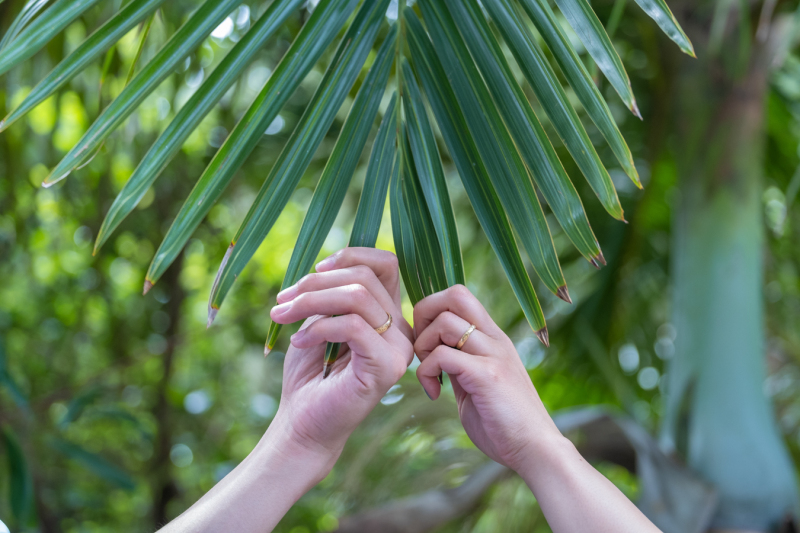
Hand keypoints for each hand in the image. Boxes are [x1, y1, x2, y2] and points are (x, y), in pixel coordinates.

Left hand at [269, 247, 413, 459]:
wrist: (303, 424)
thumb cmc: (309, 374)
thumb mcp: (319, 319)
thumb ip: (332, 292)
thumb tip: (325, 266)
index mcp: (389, 314)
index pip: (385, 263)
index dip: (349, 255)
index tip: (312, 272)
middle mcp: (401, 329)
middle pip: (364, 277)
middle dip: (314, 283)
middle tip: (281, 303)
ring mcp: (398, 349)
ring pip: (357, 297)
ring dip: (310, 301)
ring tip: (282, 316)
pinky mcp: (387, 367)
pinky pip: (353, 326)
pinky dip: (318, 327)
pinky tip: (298, 340)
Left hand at [413, 285, 560, 471]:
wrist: (536, 450)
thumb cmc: (503, 423)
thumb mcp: (476, 383)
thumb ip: (459, 363)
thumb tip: (433, 354)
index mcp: (492, 337)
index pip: (459, 295)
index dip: (431, 311)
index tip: (427, 346)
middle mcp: (495, 339)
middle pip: (454, 293)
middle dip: (424, 314)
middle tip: (423, 350)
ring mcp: (494, 355)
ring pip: (445, 322)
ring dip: (424, 347)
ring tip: (430, 376)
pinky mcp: (488, 376)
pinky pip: (444, 355)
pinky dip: (427, 372)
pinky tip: (434, 394)